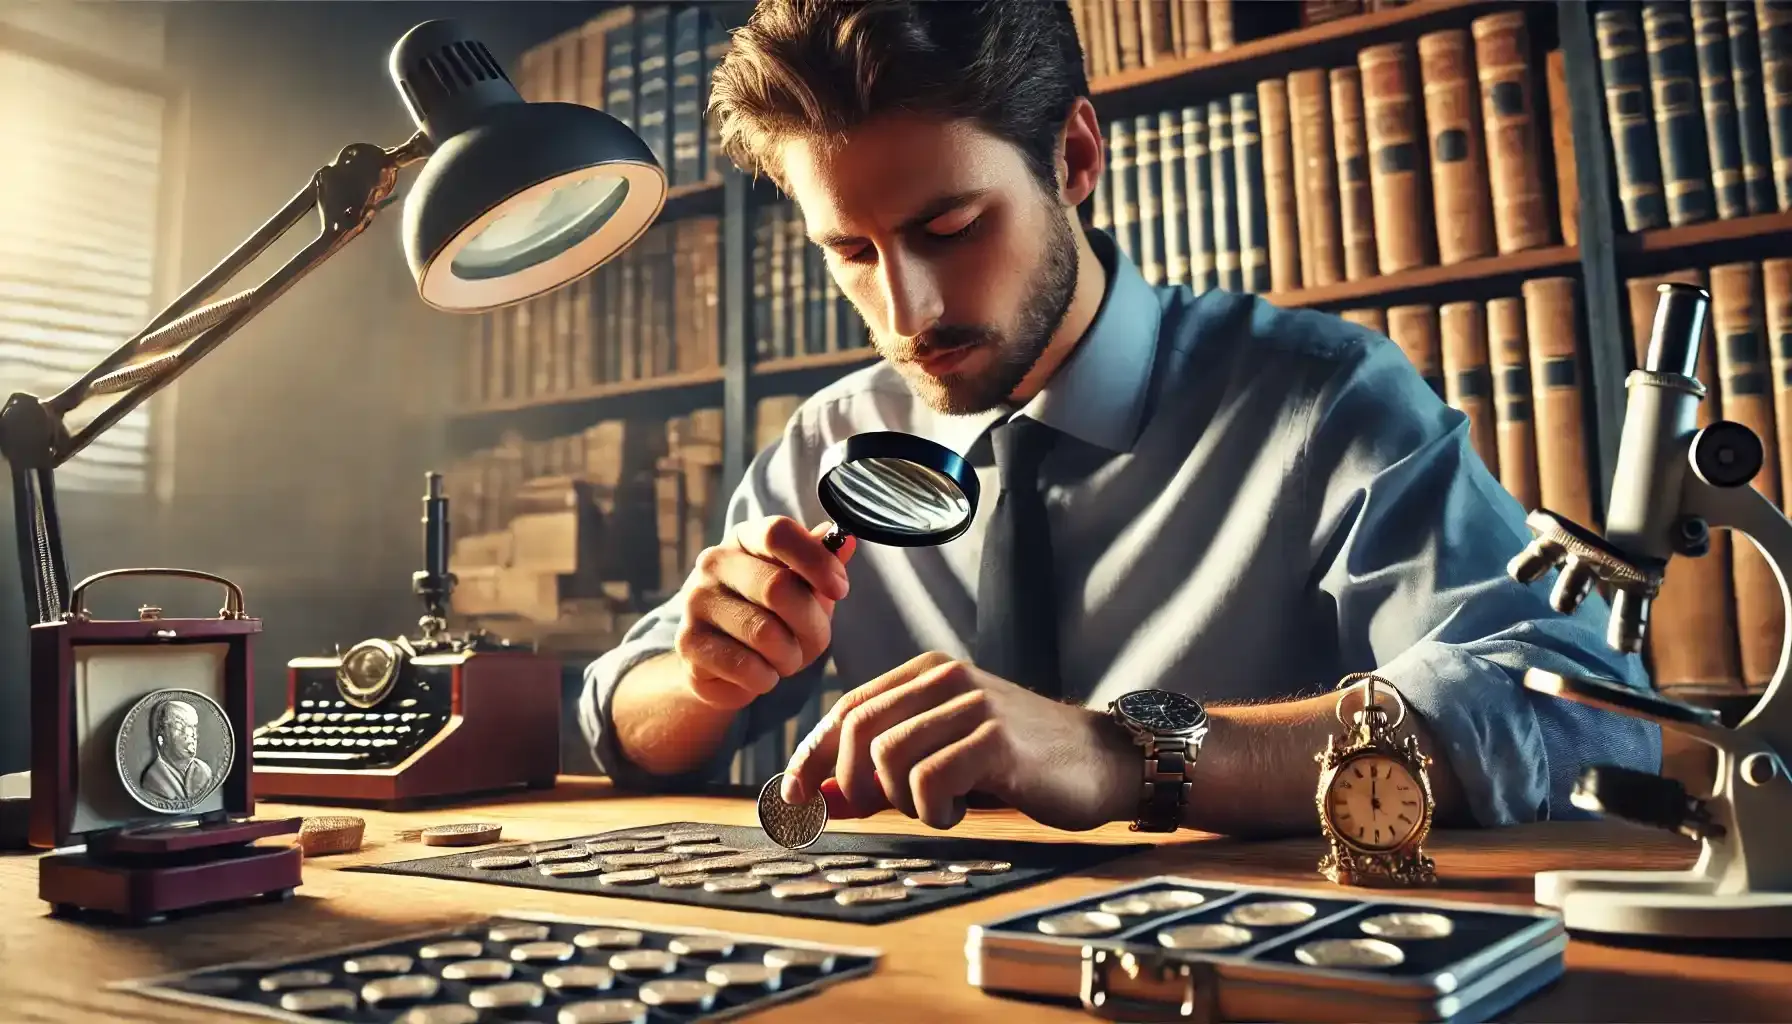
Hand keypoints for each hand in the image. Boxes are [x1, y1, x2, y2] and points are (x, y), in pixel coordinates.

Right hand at [673, 516, 856, 710]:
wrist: (721, 665)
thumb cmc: (771, 617)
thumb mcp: (804, 588)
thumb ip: (822, 564)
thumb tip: (846, 541)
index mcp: (744, 538)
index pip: (779, 533)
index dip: (817, 561)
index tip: (840, 589)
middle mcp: (714, 562)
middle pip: (778, 587)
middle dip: (810, 624)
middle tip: (813, 640)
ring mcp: (696, 601)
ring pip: (764, 633)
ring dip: (789, 656)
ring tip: (785, 659)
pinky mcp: (688, 642)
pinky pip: (745, 666)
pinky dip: (766, 678)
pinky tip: (762, 674)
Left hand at [781, 653, 1136, 831]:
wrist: (1104, 761)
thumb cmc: (1020, 763)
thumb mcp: (944, 757)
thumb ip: (886, 769)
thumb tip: (821, 797)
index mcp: (927, 673)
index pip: (847, 709)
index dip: (811, 755)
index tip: (793, 796)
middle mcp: (945, 678)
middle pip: (857, 729)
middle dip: (850, 783)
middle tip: (878, 811)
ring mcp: (971, 703)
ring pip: (888, 757)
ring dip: (904, 800)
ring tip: (941, 805)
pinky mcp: (995, 737)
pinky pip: (930, 779)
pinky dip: (935, 809)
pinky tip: (961, 810)